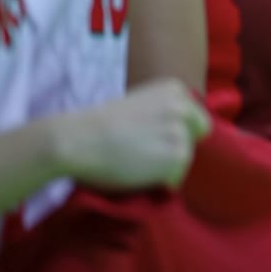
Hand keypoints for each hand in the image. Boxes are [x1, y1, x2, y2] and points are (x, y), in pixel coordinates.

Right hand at [59, 78, 210, 190]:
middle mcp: (184, 106)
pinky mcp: (178, 155)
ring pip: (185, 159)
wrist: (76, 140)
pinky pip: (176, 178)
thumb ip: (162, 112)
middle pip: (195, 137)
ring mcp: (182, 130)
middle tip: (145, 152)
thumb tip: (179, 132)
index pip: (193, 118)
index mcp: (174, 90)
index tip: (152, 137)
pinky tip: (137, 173)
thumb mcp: (138, 104)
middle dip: (176, 146)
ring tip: (136, 162)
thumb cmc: (97, 126)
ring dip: (165, 165)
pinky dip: (160, 181)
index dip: (175, 131)